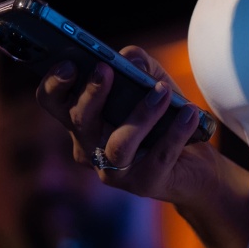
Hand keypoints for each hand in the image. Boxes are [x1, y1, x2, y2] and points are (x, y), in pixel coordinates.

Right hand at [35, 46, 213, 204]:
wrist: (195, 162)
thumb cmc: (164, 116)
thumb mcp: (150, 80)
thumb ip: (137, 63)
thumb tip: (129, 63)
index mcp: (82, 119)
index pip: (53, 101)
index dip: (54, 83)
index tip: (69, 63)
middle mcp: (89, 147)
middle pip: (79, 121)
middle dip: (91, 94)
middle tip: (106, 69)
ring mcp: (114, 171)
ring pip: (118, 144)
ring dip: (141, 114)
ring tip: (163, 92)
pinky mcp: (144, 184)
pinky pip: (158, 157)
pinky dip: (175, 132)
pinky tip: (189, 113)